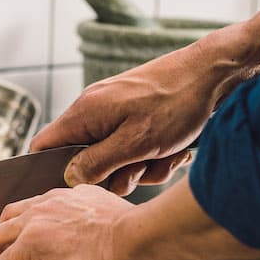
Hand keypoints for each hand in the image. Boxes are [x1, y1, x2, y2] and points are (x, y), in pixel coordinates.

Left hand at [0, 185, 163, 259]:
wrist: (144, 242)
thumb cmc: (144, 247)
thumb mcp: (110, 245)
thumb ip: (83, 259)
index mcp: (72, 198)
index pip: (37, 210)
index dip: (26, 233)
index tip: (28, 257)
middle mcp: (50, 203)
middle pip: (8, 220)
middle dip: (1, 246)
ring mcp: (36, 221)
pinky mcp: (29, 245)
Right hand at [31, 50, 209, 194]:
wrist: (215, 72)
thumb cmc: (176, 102)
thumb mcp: (135, 143)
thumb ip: (96, 163)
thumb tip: (69, 177)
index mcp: (83, 113)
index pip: (43, 146)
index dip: (50, 171)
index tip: (77, 187)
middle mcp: (93, 110)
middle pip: (83, 158)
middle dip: (113, 174)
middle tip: (139, 171)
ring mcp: (114, 112)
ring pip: (112, 157)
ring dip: (139, 166)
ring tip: (167, 156)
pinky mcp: (134, 115)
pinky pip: (131, 147)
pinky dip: (152, 155)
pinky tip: (175, 149)